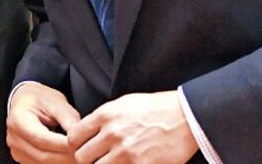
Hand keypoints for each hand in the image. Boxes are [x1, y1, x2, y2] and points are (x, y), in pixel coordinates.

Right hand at [7, 82, 80, 162]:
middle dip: (66, 157)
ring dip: (63, 163)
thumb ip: (67, 116)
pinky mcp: (23, 158)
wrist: (25, 101)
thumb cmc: (40, 99)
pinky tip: (70, 159)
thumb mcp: (55, 101)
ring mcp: (17, 151)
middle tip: (86, 155)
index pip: (41, 138)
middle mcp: (14, 138)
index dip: (62, 144)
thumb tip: (81, 134)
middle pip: (42, 155)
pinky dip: (58, 163)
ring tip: (81, 158)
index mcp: (18, 120)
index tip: (81, 145)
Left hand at [66, 91, 197, 163]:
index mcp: (106, 115)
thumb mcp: (124, 103)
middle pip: (82, 157)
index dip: (76, 145)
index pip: (74, 136)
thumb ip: (103, 118)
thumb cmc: (157, 108)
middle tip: (97, 159)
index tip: (83, 148)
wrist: (186, 117)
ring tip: (111, 162)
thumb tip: (88, 131)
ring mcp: (126, 152)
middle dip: (87, 160)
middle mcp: (112, 134)